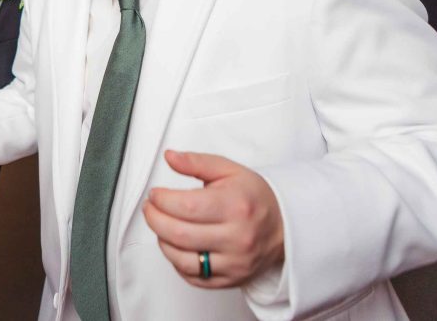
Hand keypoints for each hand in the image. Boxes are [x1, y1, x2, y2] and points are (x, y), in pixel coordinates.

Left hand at [142, 150, 284, 288]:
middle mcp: (237, 238)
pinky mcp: (231, 279)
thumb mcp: (228, 170)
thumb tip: (170, 157)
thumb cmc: (254, 197)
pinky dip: (177, 262)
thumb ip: (196, 162)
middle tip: (150, 209)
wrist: (285, 225)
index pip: (186, 207)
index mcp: (235, 206)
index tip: (155, 194)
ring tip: (162, 226)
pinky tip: (176, 246)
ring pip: (183, 261)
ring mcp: (235, 262)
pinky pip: (193, 278)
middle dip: (154, 219)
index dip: (162, 200)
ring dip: (162, 242)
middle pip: (179, 235)